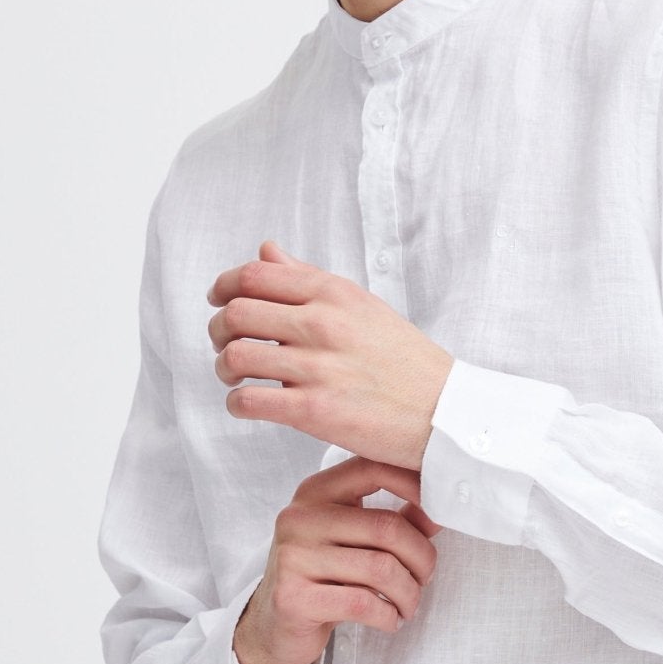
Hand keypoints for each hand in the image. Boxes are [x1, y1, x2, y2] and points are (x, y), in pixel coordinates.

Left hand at [206, 239, 454, 470]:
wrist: (444, 413)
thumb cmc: (404, 361)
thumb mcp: (361, 305)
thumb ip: (308, 278)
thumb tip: (265, 250)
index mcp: (333, 293)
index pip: (254, 275)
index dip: (224, 287)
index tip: (218, 301)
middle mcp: (323, 324)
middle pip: (235, 313)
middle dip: (218, 330)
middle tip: (225, 344)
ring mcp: (318, 367)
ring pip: (234, 356)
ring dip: (223, 369)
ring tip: (236, 378)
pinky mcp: (314, 411)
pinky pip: (249, 401)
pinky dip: (237, 404)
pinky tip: (248, 405)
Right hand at [234, 455, 442, 663]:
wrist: (274, 625)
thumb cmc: (322, 576)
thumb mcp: (353, 540)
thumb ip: (395, 521)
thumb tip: (440, 510)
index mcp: (315, 492)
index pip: (373, 468)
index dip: (415, 486)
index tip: (438, 515)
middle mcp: (299, 518)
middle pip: (387, 527)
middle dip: (421, 558)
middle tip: (425, 578)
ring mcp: (292, 557)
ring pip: (381, 569)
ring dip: (408, 593)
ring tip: (408, 604)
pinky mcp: (293, 597)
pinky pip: (363, 603)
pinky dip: (388, 615)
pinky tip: (390, 620)